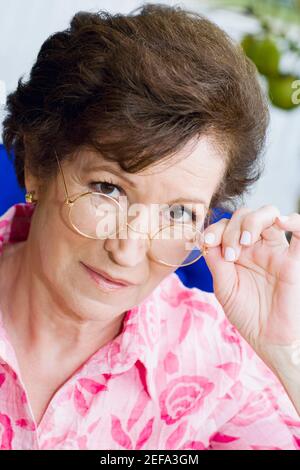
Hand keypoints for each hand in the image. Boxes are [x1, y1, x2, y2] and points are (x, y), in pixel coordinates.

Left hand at [202, 205, 299, 359]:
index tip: (207, 242)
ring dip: (252, 221)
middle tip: (231, 254)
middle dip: (232, 228)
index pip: (225, 225)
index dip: (214, 228)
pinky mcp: (293, 260)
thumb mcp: (224, 288)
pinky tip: (282, 221)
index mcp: (237, 251)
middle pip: (244, 215)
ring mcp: (275, 250)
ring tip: (245, 242)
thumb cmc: (247, 315)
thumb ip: (216, 262)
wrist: (269, 339)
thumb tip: (206, 238)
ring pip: (268, 214)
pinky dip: (293, 220)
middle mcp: (256, 246)